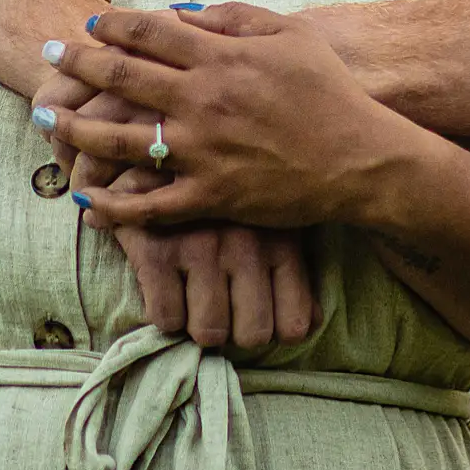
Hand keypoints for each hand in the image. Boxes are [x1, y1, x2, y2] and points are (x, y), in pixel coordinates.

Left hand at [44, 2, 417, 230]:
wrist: (361, 159)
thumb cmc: (329, 92)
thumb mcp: (292, 34)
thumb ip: (237, 16)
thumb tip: (185, 11)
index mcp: (221, 58)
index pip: (150, 31)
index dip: (113, 23)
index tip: (90, 22)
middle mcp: (202, 101)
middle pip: (121, 77)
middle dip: (77, 63)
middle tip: (48, 54)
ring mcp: (202, 152)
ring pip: (121, 139)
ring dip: (75, 128)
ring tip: (45, 119)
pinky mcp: (211, 196)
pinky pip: (150, 206)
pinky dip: (113, 206)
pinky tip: (85, 201)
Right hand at [102, 167, 321, 349]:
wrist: (160, 134)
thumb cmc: (228, 182)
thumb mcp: (272, 213)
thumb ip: (294, 267)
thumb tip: (312, 325)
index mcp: (282, 239)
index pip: (296, 324)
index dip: (275, 329)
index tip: (258, 316)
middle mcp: (246, 247)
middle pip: (253, 335)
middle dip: (236, 329)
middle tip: (224, 308)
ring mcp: (201, 248)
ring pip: (210, 332)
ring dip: (200, 323)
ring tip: (195, 298)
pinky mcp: (156, 249)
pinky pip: (167, 317)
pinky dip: (166, 311)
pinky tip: (167, 286)